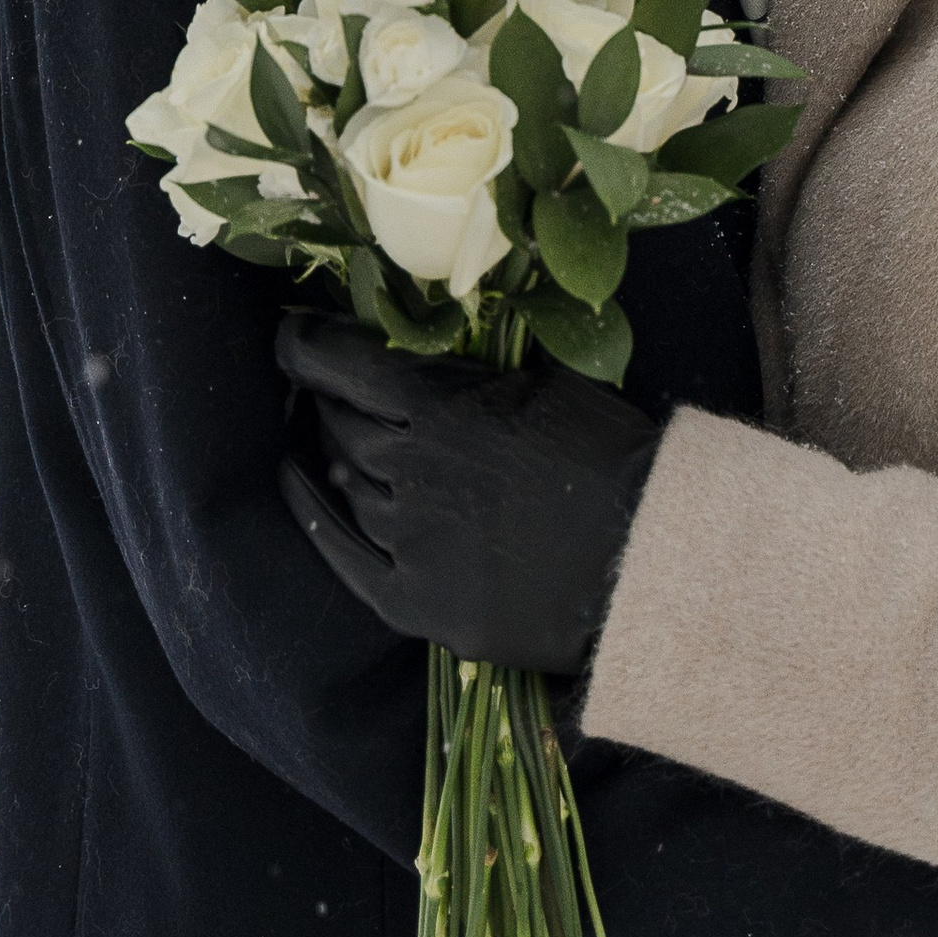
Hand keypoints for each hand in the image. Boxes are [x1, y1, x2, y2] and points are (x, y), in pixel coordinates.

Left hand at [274, 309, 660, 673]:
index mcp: (441, 406)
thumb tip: (428, 359)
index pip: (342, 364)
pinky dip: (316, 516)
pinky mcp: (411, 600)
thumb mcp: (546, 385)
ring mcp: (406, 539)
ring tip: (340, 440)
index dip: (306, 346)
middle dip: (325, 400)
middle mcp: (408, 469)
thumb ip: (474, 376)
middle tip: (327, 391)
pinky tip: (302, 489)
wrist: (645, 564)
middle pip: (338, 424)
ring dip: (336, 455)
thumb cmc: (610, 459)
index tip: (291, 336)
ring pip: (344, 483)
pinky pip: (342, 555)